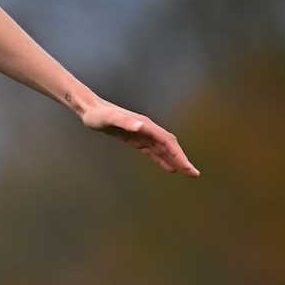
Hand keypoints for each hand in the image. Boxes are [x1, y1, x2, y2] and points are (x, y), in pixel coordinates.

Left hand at [79, 99, 199, 175]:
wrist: (90, 110)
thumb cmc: (98, 115)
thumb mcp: (108, 118)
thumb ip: (124, 121)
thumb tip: (140, 126)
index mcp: (145, 125)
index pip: (167, 141)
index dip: (178, 154)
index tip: (187, 167)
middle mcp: (147, 129)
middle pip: (170, 146)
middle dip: (182, 159)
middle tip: (194, 174)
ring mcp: (142, 134)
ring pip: (164, 149)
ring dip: (176, 161)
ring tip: (188, 173)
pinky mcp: (136, 139)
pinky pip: (153, 152)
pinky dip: (163, 160)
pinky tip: (170, 168)